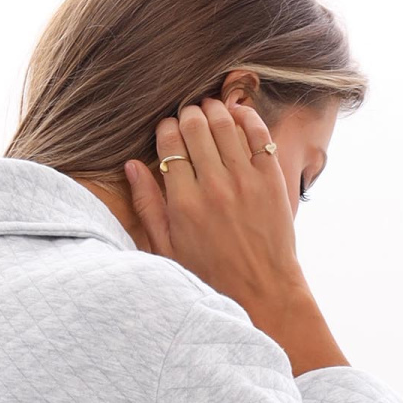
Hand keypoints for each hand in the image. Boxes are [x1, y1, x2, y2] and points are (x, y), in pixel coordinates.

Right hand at [125, 95, 346, 375]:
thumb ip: (148, 206)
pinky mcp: (271, 178)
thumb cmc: (211, 277)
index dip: (165, 128)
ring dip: (214, 109)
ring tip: (209, 111)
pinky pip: (258, 132)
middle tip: (188, 119)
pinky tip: (237, 115)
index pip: (169, 143)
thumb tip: (131, 166)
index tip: (167, 131)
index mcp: (183, 203)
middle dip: (187, 114)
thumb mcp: (168, 250)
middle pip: (194, 125)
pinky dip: (246, 116)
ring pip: (224, 122)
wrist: (263, 293)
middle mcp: (213, 186)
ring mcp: (245, 180)